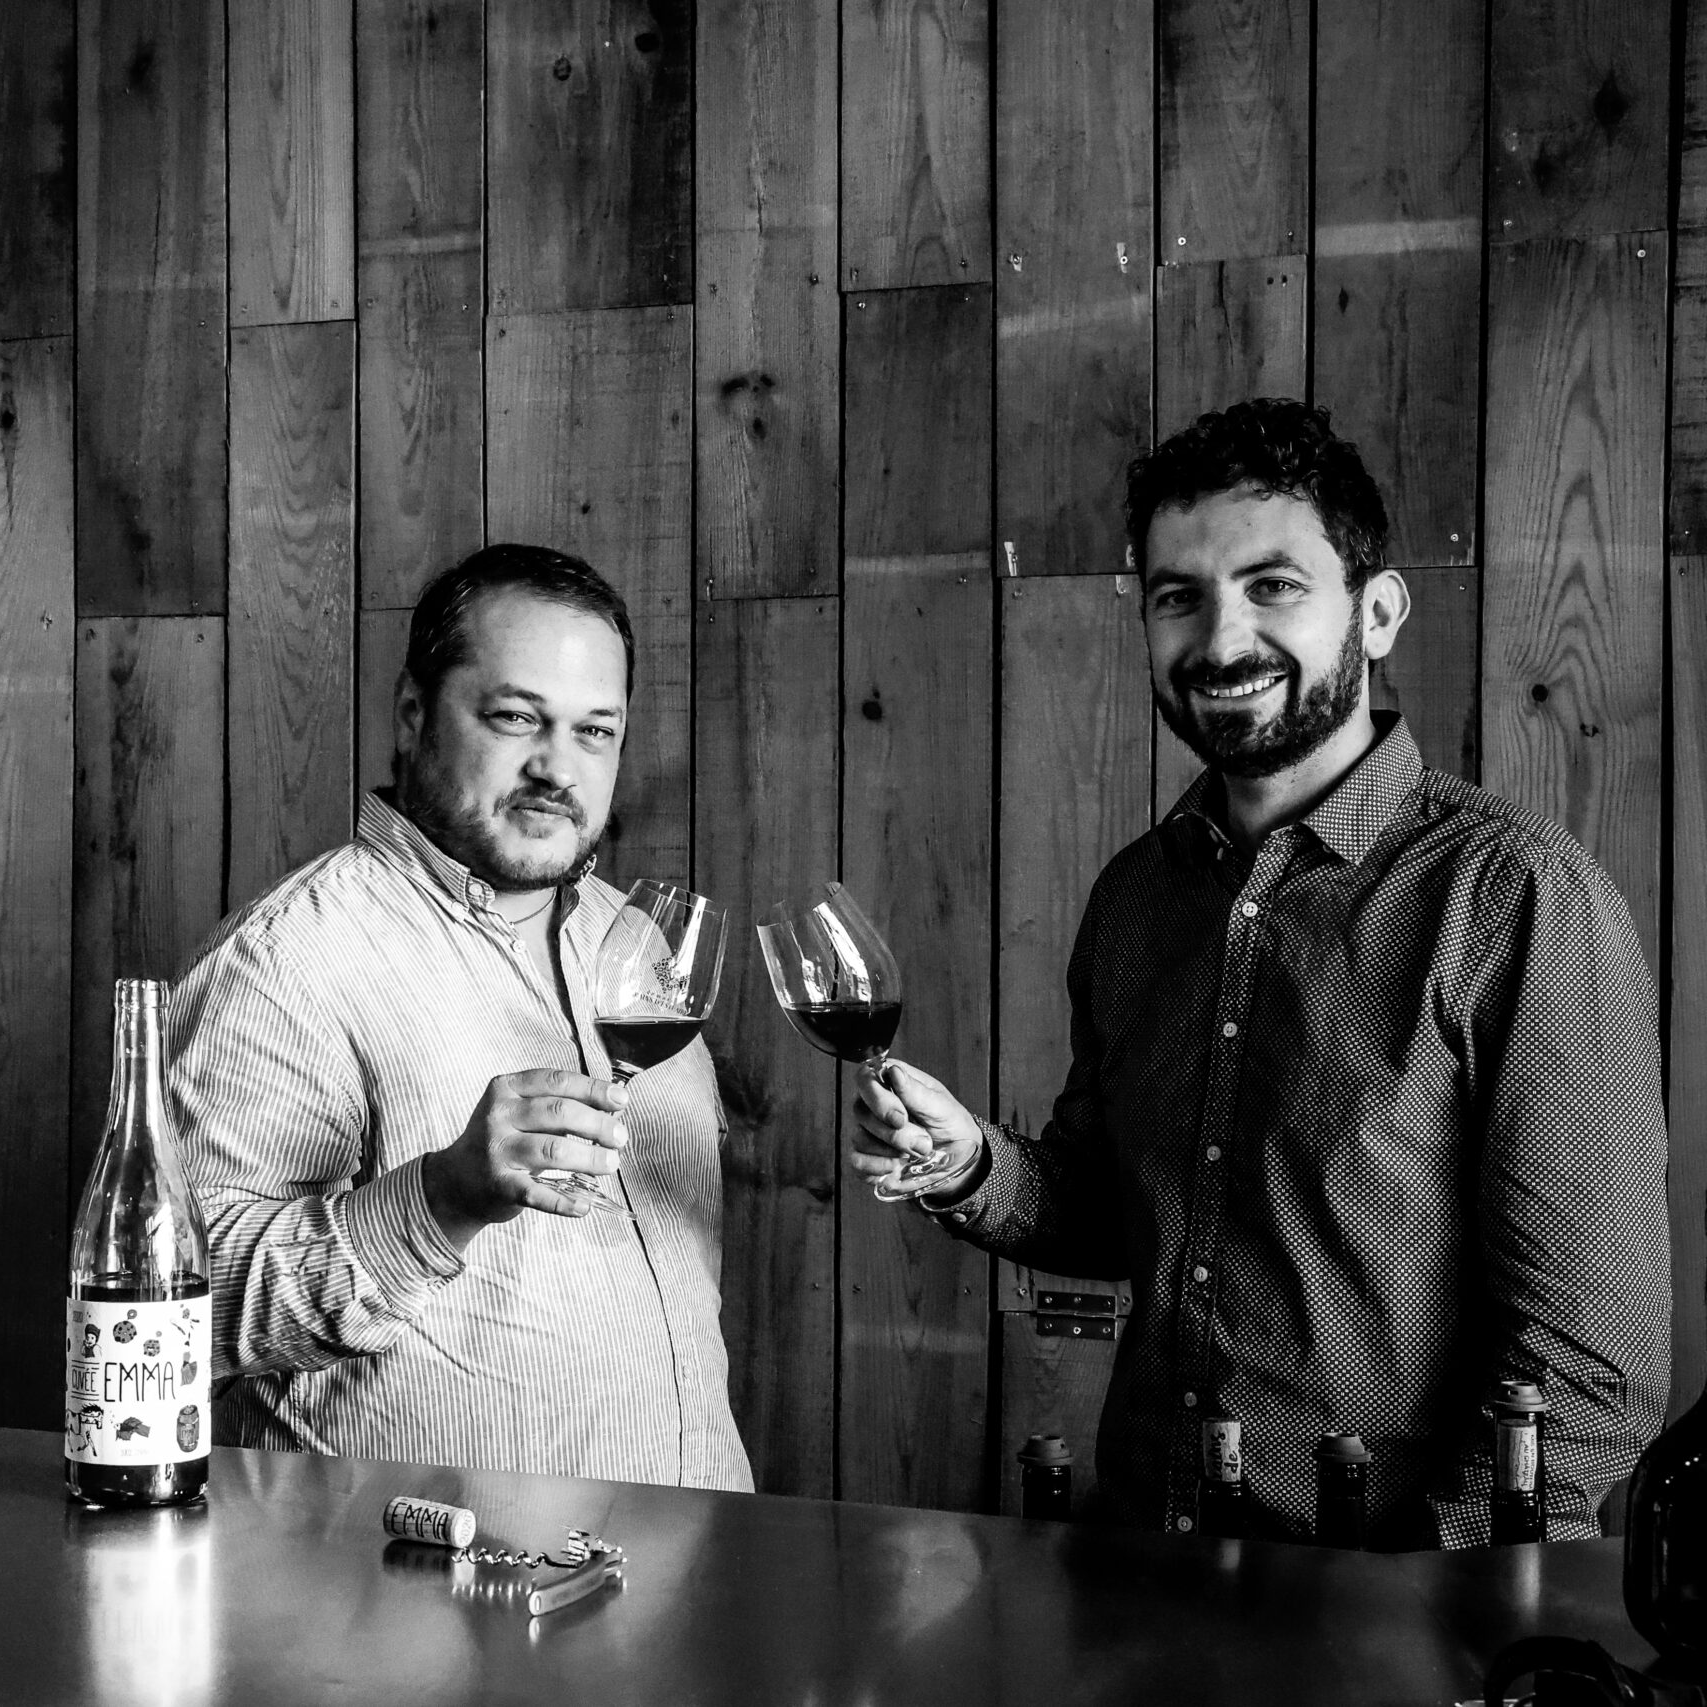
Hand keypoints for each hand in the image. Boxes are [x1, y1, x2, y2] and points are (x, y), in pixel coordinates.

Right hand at [422, 1068, 629, 1246]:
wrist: (456, 1181)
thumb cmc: (504, 1140)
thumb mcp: (521, 1111)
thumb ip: (560, 1105)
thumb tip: (614, 1108)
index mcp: (506, 1088)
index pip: (557, 1081)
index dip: (593, 1089)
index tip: (621, 1099)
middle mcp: (498, 1115)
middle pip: (558, 1112)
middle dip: (597, 1124)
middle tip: (620, 1137)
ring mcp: (496, 1151)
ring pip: (553, 1150)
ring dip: (589, 1158)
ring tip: (611, 1164)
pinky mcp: (498, 1185)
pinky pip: (537, 1194)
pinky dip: (564, 1202)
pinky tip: (584, 1206)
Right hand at [851, 1058, 983, 1199]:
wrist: (958, 1160)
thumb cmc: (950, 1125)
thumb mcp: (942, 1107)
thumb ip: (916, 1092)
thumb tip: (894, 1071)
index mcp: (891, 1082)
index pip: (865, 1078)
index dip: (877, 1098)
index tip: (901, 1118)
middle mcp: (874, 1104)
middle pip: (860, 1111)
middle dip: (895, 1133)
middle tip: (923, 1141)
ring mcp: (868, 1131)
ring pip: (859, 1138)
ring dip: (892, 1151)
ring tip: (917, 1153)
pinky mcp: (866, 1157)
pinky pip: (857, 1162)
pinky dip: (878, 1167)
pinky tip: (897, 1166)